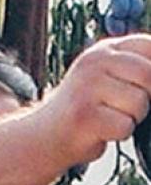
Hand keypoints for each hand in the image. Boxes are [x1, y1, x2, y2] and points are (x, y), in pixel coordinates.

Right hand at [41, 33, 150, 165]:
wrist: (44, 137)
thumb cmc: (83, 112)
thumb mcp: (106, 79)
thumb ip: (133, 69)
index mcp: (104, 50)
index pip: (149, 48)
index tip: (140, 90)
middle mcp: (94, 62)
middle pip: (148, 75)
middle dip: (144, 99)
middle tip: (123, 109)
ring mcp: (87, 88)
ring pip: (139, 103)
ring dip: (131, 119)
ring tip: (108, 120)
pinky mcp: (84, 115)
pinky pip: (124, 126)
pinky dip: (118, 135)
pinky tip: (100, 132)